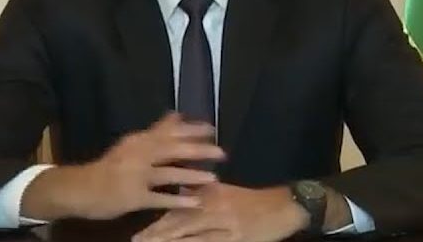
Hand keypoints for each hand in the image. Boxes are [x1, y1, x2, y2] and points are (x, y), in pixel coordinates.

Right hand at [39, 112, 224, 220]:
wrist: (83, 188)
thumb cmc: (111, 167)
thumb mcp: (132, 145)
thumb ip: (156, 132)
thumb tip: (176, 114)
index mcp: (138, 141)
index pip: (167, 131)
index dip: (190, 130)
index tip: (211, 129)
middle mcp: (137, 155)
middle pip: (170, 150)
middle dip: (197, 150)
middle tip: (220, 152)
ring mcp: (135, 176)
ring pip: (167, 174)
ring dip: (191, 176)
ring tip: (213, 177)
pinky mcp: (133, 197)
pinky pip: (159, 199)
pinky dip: (177, 200)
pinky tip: (195, 202)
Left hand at [132, 183, 307, 241]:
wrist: (284, 206)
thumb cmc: (251, 200)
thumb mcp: (223, 191)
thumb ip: (200, 191)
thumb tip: (179, 186)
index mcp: (208, 194)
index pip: (177, 207)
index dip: (157, 220)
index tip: (137, 230)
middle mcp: (212, 208)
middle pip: (179, 222)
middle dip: (157, 233)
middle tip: (137, 241)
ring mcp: (224, 224)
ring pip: (192, 235)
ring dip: (171, 241)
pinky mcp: (237, 238)